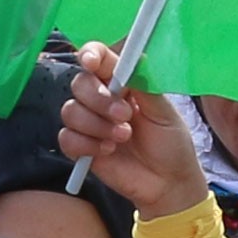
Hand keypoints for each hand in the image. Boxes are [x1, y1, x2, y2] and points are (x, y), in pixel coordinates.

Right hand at [53, 42, 207, 218]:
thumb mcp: (164, 111)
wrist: (168, 182)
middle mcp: (102, 99)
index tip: (92, 62)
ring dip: (97, 125)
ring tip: (123, 137)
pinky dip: (86, 144)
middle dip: (99, 99)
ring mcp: (89, 124)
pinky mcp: (81, 148)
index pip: (99, 59)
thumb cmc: (170, 143)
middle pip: (79, 84)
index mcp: (122, 83)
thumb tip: (134, 58)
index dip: (91, 55)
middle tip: (125, 115)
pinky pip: (67, 139)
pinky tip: (108, 151)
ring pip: (70, 111)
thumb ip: (145, 84)